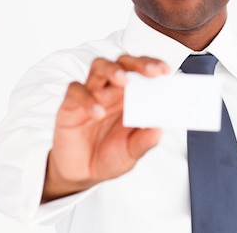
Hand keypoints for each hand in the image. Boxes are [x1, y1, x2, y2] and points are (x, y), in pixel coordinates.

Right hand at [41, 54, 169, 201]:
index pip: (142, 72)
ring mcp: (91, 94)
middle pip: (123, 63)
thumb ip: (144, 141)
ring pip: (98, 67)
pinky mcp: (70, 105)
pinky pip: (76, 91)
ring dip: (112, 70)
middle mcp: (111, 90)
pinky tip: (98, 112)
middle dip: (137, 64)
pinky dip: (87, 99)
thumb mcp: (131, 153)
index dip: (153, 66)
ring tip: (123, 81)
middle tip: (151, 72)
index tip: (166, 71)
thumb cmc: (110, 156)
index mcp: (130, 96)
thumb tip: (159, 129)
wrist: (82, 174)